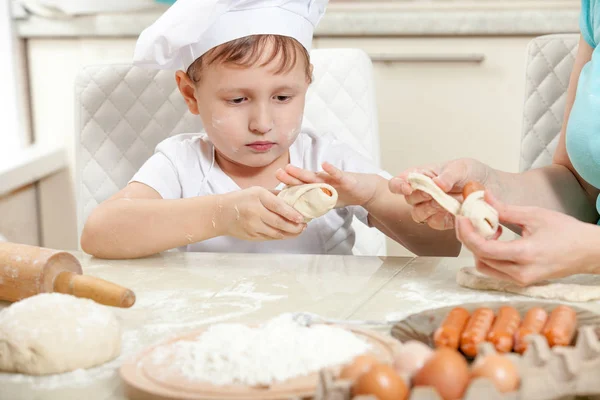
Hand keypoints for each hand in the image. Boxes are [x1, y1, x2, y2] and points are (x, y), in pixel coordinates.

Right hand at [220, 187, 305, 240]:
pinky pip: (270, 237)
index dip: (292, 213)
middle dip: (295, 226)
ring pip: (276, 233)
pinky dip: (281, 236)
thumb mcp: (257, 191)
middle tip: (304, 225)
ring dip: (290, 233)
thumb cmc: (241, 199)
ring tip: (299, 230)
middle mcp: (255, 211)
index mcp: (257, 196)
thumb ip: (275, 195)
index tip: (302, 218)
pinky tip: (288, 233)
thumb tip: (295, 198)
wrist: (220, 214)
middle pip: (279, 222)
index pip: (278, 206)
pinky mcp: (252, 236)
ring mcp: (252, 226)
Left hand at [275, 162, 378, 207]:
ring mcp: (333, 180)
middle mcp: (323, 181)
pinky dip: (331, 170)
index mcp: (318, 187)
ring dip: (302, 172)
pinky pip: (338, 174)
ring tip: (290, 168)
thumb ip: (314, 204)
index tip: (275, 187)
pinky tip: (324, 164)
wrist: (366, 190)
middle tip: (277, 173)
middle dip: (290, 176)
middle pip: (304, 179)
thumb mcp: (328, 201)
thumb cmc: (346, 194)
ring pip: (316, 176)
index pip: (301, 187)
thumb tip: (298, 215)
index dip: (289, 186)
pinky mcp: (346, 179)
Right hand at [388, 158, 490, 229]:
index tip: (407, 187)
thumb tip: (438, 183)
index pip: (398, 182)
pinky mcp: (441, 220)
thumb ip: (448, 175)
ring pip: (418, 214)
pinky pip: (434, 223)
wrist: (492, 188)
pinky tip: (454, 210)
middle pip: (408, 199)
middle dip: (422, 195)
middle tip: (438, 191)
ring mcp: (430, 208)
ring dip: (432, 208)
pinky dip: (443, 217)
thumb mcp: (462, 167)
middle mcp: (422, 193)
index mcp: (422, 176)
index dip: (398, 185)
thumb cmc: (473, 173)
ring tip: (449, 200)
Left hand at [456, 192, 596, 285]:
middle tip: (471, 219)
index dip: (467, 234)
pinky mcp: (520, 281)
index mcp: (524, 254)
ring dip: (478, 248)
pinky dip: (488, 255)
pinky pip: (494, 270)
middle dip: (469, 238)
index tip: (461, 218)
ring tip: (490, 229)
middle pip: (480, 258)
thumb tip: (484, 196)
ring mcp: (520, 280)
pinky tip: (497, 239)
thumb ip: (505, 209)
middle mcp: (520, 273)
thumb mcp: (534, 215)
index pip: (484, 249)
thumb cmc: (566, 232)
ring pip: (484, 267)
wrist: (588, 252)